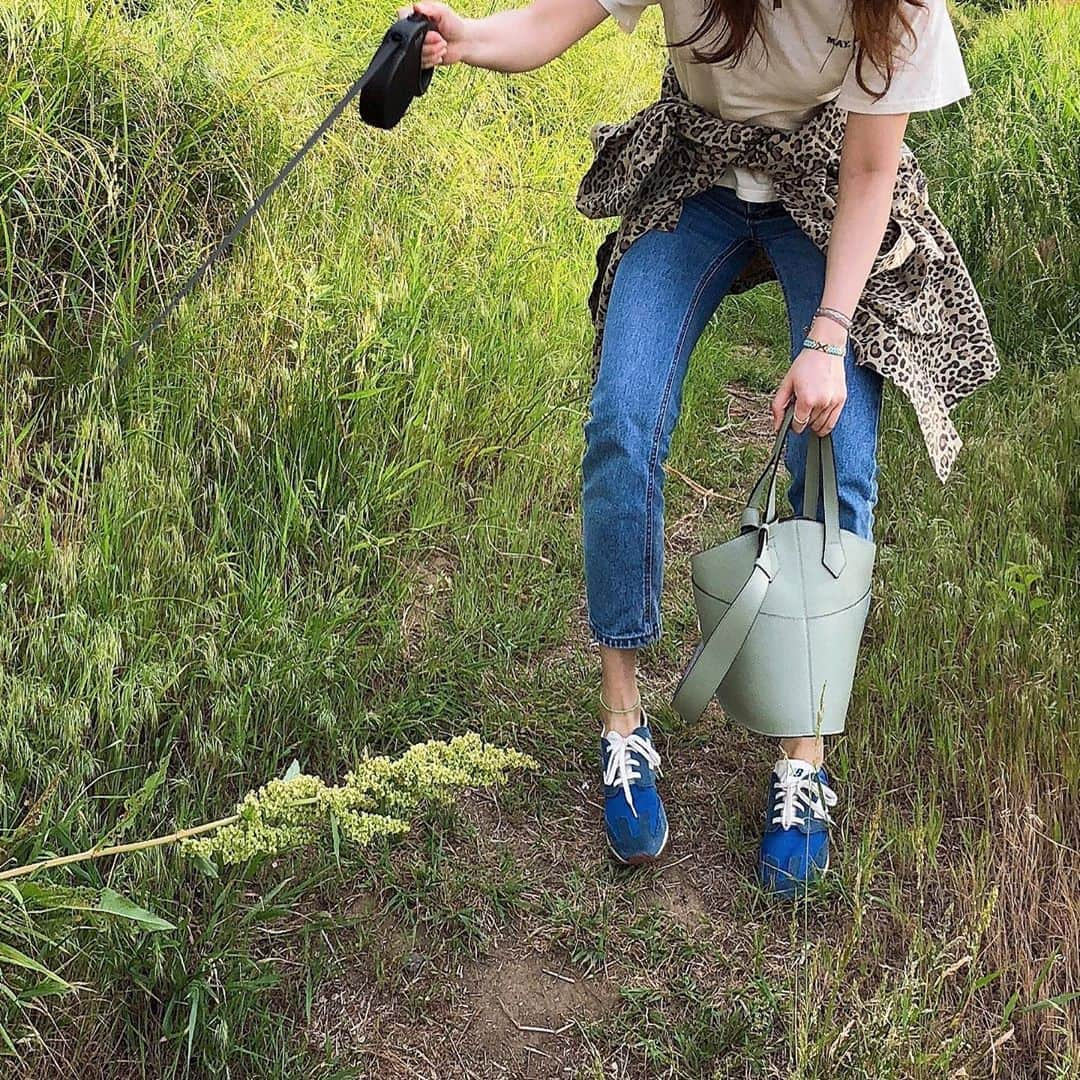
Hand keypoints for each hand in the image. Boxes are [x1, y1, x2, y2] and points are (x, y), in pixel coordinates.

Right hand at [396, 1, 467, 67]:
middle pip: (410, 41)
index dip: (416, 29)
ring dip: (432, 52)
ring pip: (415, 54)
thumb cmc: (455, 25)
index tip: (431, 30)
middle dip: (428, 43)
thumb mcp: (443, 12)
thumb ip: (430, 9)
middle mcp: (414, 30)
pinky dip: (431, 61)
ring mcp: (416, 45)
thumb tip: (416, 7)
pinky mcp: (421, 58)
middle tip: (441, 39)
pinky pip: (420, 64)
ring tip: (442, 46)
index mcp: (416, 16)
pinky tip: (439, 55)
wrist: (464, 43)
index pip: (403, 20)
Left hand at [770, 320, 848, 436]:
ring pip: (821, 426)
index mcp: (807, 400)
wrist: (826, 349)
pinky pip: (832, 423)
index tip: (792, 418)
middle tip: (801, 406)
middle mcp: (822, 403)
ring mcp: (834, 402)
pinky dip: (824, 423)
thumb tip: (777, 427)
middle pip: (809, 425)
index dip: (792, 424)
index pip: (798, 425)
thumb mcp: (786, 384)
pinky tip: (819, 415)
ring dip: (813, 422)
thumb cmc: (805, 364)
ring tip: (810, 407)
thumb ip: (778, 406)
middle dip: (803, 420)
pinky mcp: (842, 400)